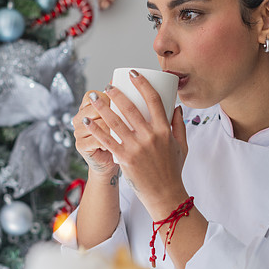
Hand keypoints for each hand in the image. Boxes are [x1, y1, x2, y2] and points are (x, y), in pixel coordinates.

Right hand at [72, 90, 118, 175]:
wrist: (110, 162)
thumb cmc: (117, 137)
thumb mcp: (118, 116)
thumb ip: (117, 99)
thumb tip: (118, 77)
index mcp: (85, 107)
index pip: (91, 94)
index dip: (106, 98)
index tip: (119, 105)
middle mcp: (78, 117)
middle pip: (95, 108)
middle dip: (112, 113)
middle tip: (125, 123)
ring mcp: (77, 132)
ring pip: (98, 123)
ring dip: (112, 129)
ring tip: (122, 136)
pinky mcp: (80, 145)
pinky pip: (96, 139)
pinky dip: (108, 143)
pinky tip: (114, 146)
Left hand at [83, 71, 188, 218]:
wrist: (166, 195)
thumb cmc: (173, 170)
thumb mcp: (182, 145)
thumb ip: (179, 125)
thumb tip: (176, 106)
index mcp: (165, 129)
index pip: (153, 99)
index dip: (142, 83)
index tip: (132, 73)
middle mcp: (150, 136)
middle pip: (129, 107)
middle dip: (115, 92)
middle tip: (106, 86)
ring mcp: (136, 147)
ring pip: (114, 121)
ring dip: (101, 106)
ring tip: (92, 97)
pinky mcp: (124, 159)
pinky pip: (106, 140)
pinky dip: (95, 129)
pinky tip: (86, 121)